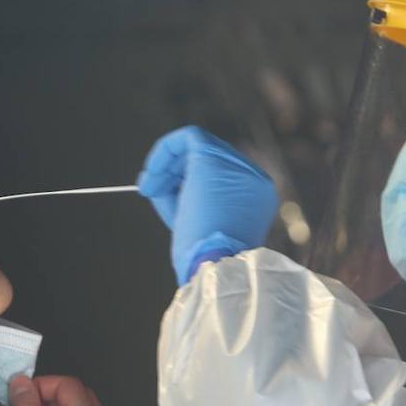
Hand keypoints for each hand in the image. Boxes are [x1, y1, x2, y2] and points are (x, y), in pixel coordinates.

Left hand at [137, 126, 278, 284]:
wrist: (214, 268)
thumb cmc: (206, 259)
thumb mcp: (201, 227)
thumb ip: (189, 201)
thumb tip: (157, 180)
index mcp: (256, 196)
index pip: (219, 175)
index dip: (186, 181)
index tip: (162, 194)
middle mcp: (253, 177)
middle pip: (208, 158)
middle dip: (173, 172)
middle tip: (149, 190)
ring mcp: (237, 166)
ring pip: (195, 147)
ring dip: (166, 167)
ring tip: (150, 189)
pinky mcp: (214, 159)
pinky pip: (188, 137)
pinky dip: (164, 150)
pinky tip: (151, 175)